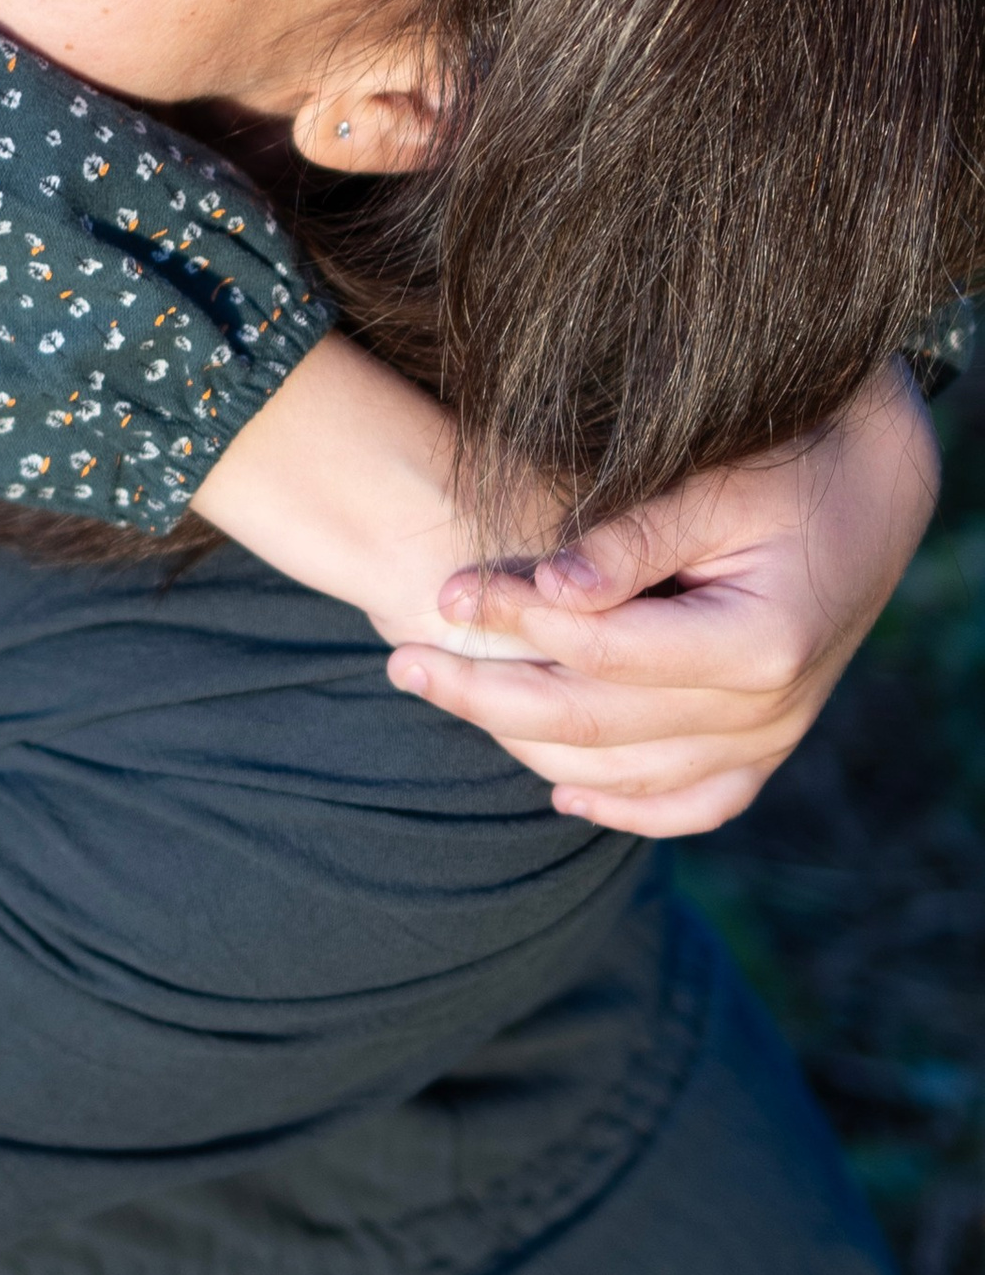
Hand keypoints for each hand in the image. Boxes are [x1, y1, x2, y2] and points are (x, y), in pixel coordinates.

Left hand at [390, 356, 937, 837]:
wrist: (876, 495)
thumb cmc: (788, 466)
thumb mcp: (715, 484)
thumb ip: (632, 539)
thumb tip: (549, 583)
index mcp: (759, 643)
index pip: (603, 650)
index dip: (513, 622)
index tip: (440, 592)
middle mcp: (767, 711)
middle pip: (596, 726)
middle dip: (485, 693)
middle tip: (399, 660)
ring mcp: (770, 742)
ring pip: (625, 777)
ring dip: (526, 745)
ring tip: (444, 695)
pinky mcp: (767, 751)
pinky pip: (690, 806)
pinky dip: (624, 808)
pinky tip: (560, 791)